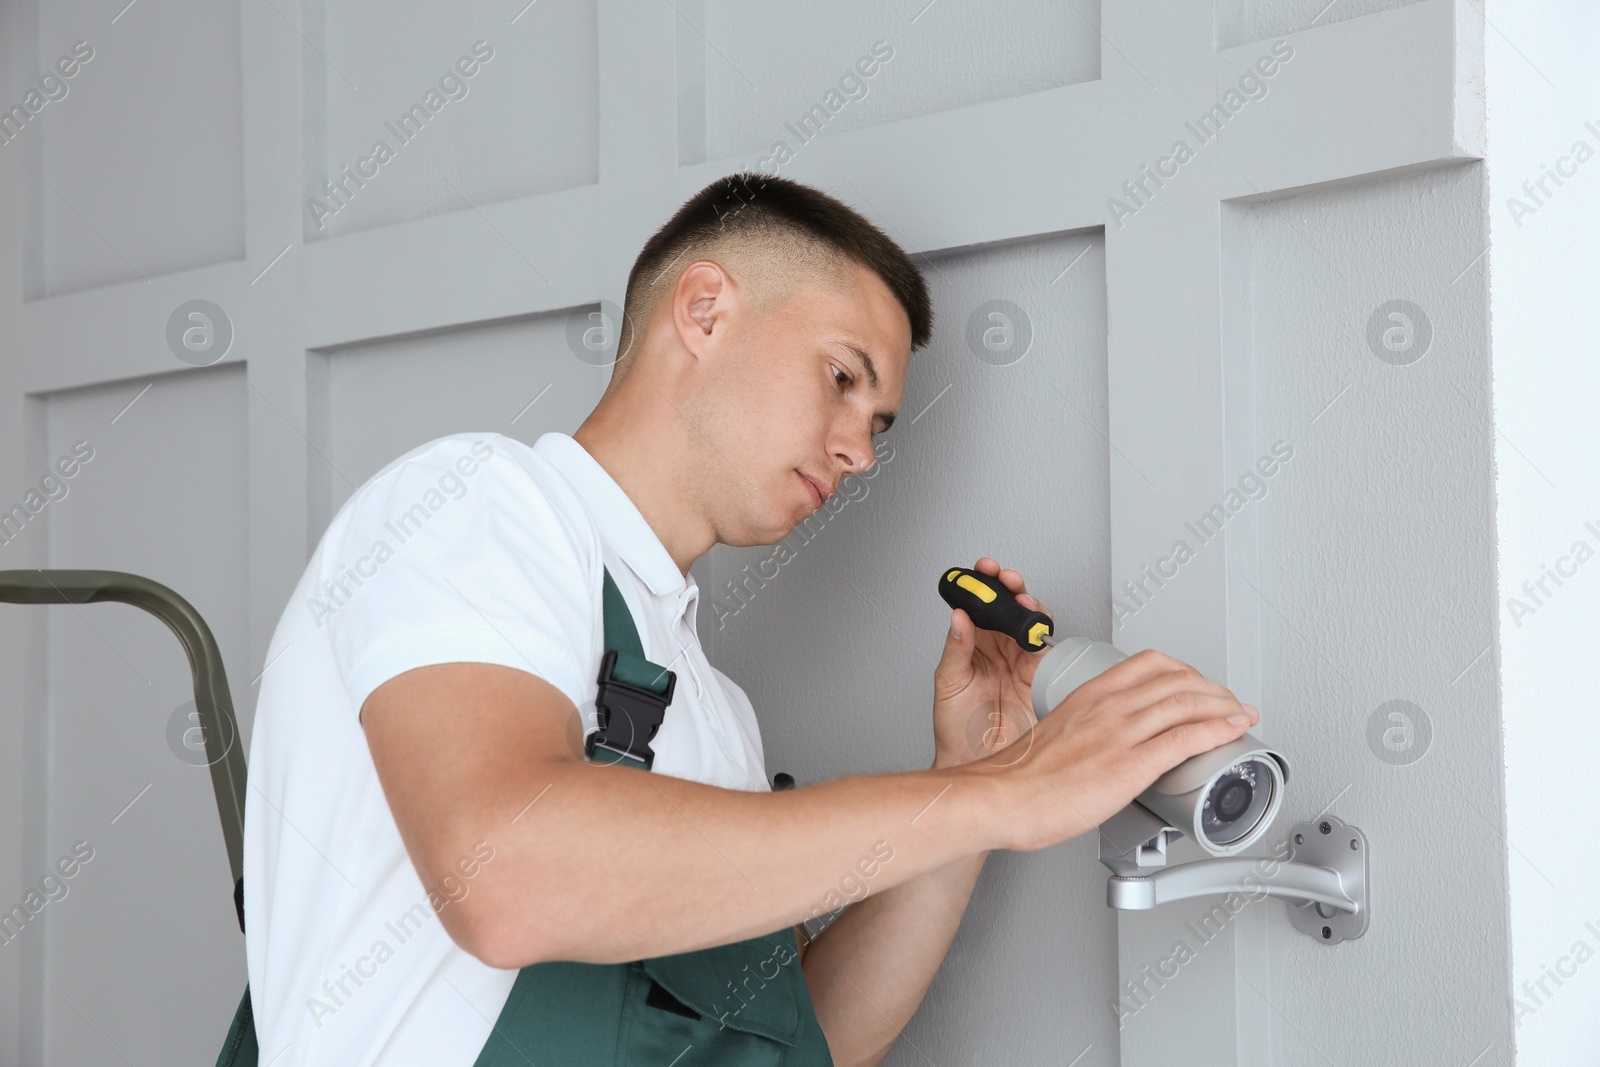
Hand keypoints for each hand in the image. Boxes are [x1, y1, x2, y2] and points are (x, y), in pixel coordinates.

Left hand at [929, 557, 1050, 768]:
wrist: (976, 763)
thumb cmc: (955, 730)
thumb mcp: (948, 684)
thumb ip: (956, 650)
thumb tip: (958, 618)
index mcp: (971, 646)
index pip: (979, 608)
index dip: (982, 585)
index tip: (982, 570)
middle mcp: (996, 650)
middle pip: (1007, 609)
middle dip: (1010, 588)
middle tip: (1007, 579)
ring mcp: (1018, 662)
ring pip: (1028, 623)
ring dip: (1028, 606)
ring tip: (1021, 599)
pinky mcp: (1037, 677)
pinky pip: (1044, 648)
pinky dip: (1043, 633)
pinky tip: (1035, 627)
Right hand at [982, 648, 1259, 852]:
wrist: (999, 798)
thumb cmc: (1020, 777)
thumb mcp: (1058, 734)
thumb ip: (1086, 733)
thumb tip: (1106, 750)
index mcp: (1090, 695)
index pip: (1150, 663)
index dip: (1186, 671)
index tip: (1200, 684)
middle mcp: (1108, 706)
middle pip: (1177, 679)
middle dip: (1214, 689)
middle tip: (1229, 702)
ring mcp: (1120, 733)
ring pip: (1187, 702)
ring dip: (1224, 706)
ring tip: (1241, 715)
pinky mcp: (1129, 765)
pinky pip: (1185, 738)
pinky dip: (1218, 730)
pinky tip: (1233, 731)